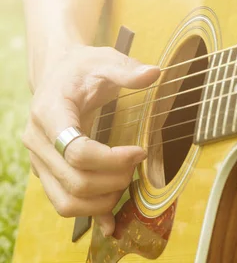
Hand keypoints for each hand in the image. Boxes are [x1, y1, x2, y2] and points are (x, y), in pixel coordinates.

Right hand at [22, 45, 159, 236]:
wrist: (57, 74)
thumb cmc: (82, 68)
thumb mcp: (105, 60)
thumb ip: (127, 69)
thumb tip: (155, 73)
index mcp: (49, 113)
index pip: (76, 150)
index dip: (112, 159)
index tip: (140, 152)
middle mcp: (38, 141)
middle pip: (75, 181)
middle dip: (114, 180)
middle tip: (137, 166)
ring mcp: (40, 161)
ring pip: (66, 201)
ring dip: (103, 201)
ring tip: (127, 182)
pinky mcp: (48, 173)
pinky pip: (64, 203)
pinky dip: (90, 214)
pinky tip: (112, 220)